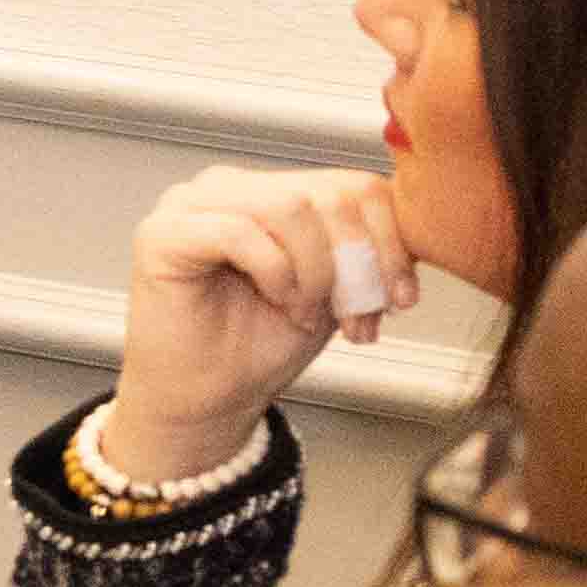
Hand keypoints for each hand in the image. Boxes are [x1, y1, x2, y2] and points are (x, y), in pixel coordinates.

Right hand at [95, 162, 410, 487]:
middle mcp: (231, 187)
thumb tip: (422, 229)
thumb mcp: (337, 290)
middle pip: (327, 194)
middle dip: (357, 264)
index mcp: (271, 191)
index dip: (390, 240)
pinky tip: (277, 303)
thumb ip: (366, 250)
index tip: (400, 297)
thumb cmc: (259, 347)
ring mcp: (191, 205)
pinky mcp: (163, 234)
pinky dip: (274, 274)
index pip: (352, 184)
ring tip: (306, 312)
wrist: (207, 402)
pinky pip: (239, 232)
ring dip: (315, 272)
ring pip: (289, 207)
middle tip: (354, 316)